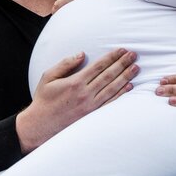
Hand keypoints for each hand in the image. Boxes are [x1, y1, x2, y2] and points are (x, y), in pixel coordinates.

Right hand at [16, 48, 137, 152]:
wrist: (40, 125)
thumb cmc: (44, 99)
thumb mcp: (48, 77)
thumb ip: (65, 64)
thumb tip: (82, 54)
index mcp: (75, 82)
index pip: (98, 66)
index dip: (111, 57)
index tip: (121, 50)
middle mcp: (85, 94)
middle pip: (108, 75)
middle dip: (122, 64)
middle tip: (133, 55)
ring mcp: (90, 106)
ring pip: (112, 88)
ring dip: (125, 77)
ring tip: (135, 68)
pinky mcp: (92, 115)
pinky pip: (110, 103)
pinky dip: (121, 94)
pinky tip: (129, 87)